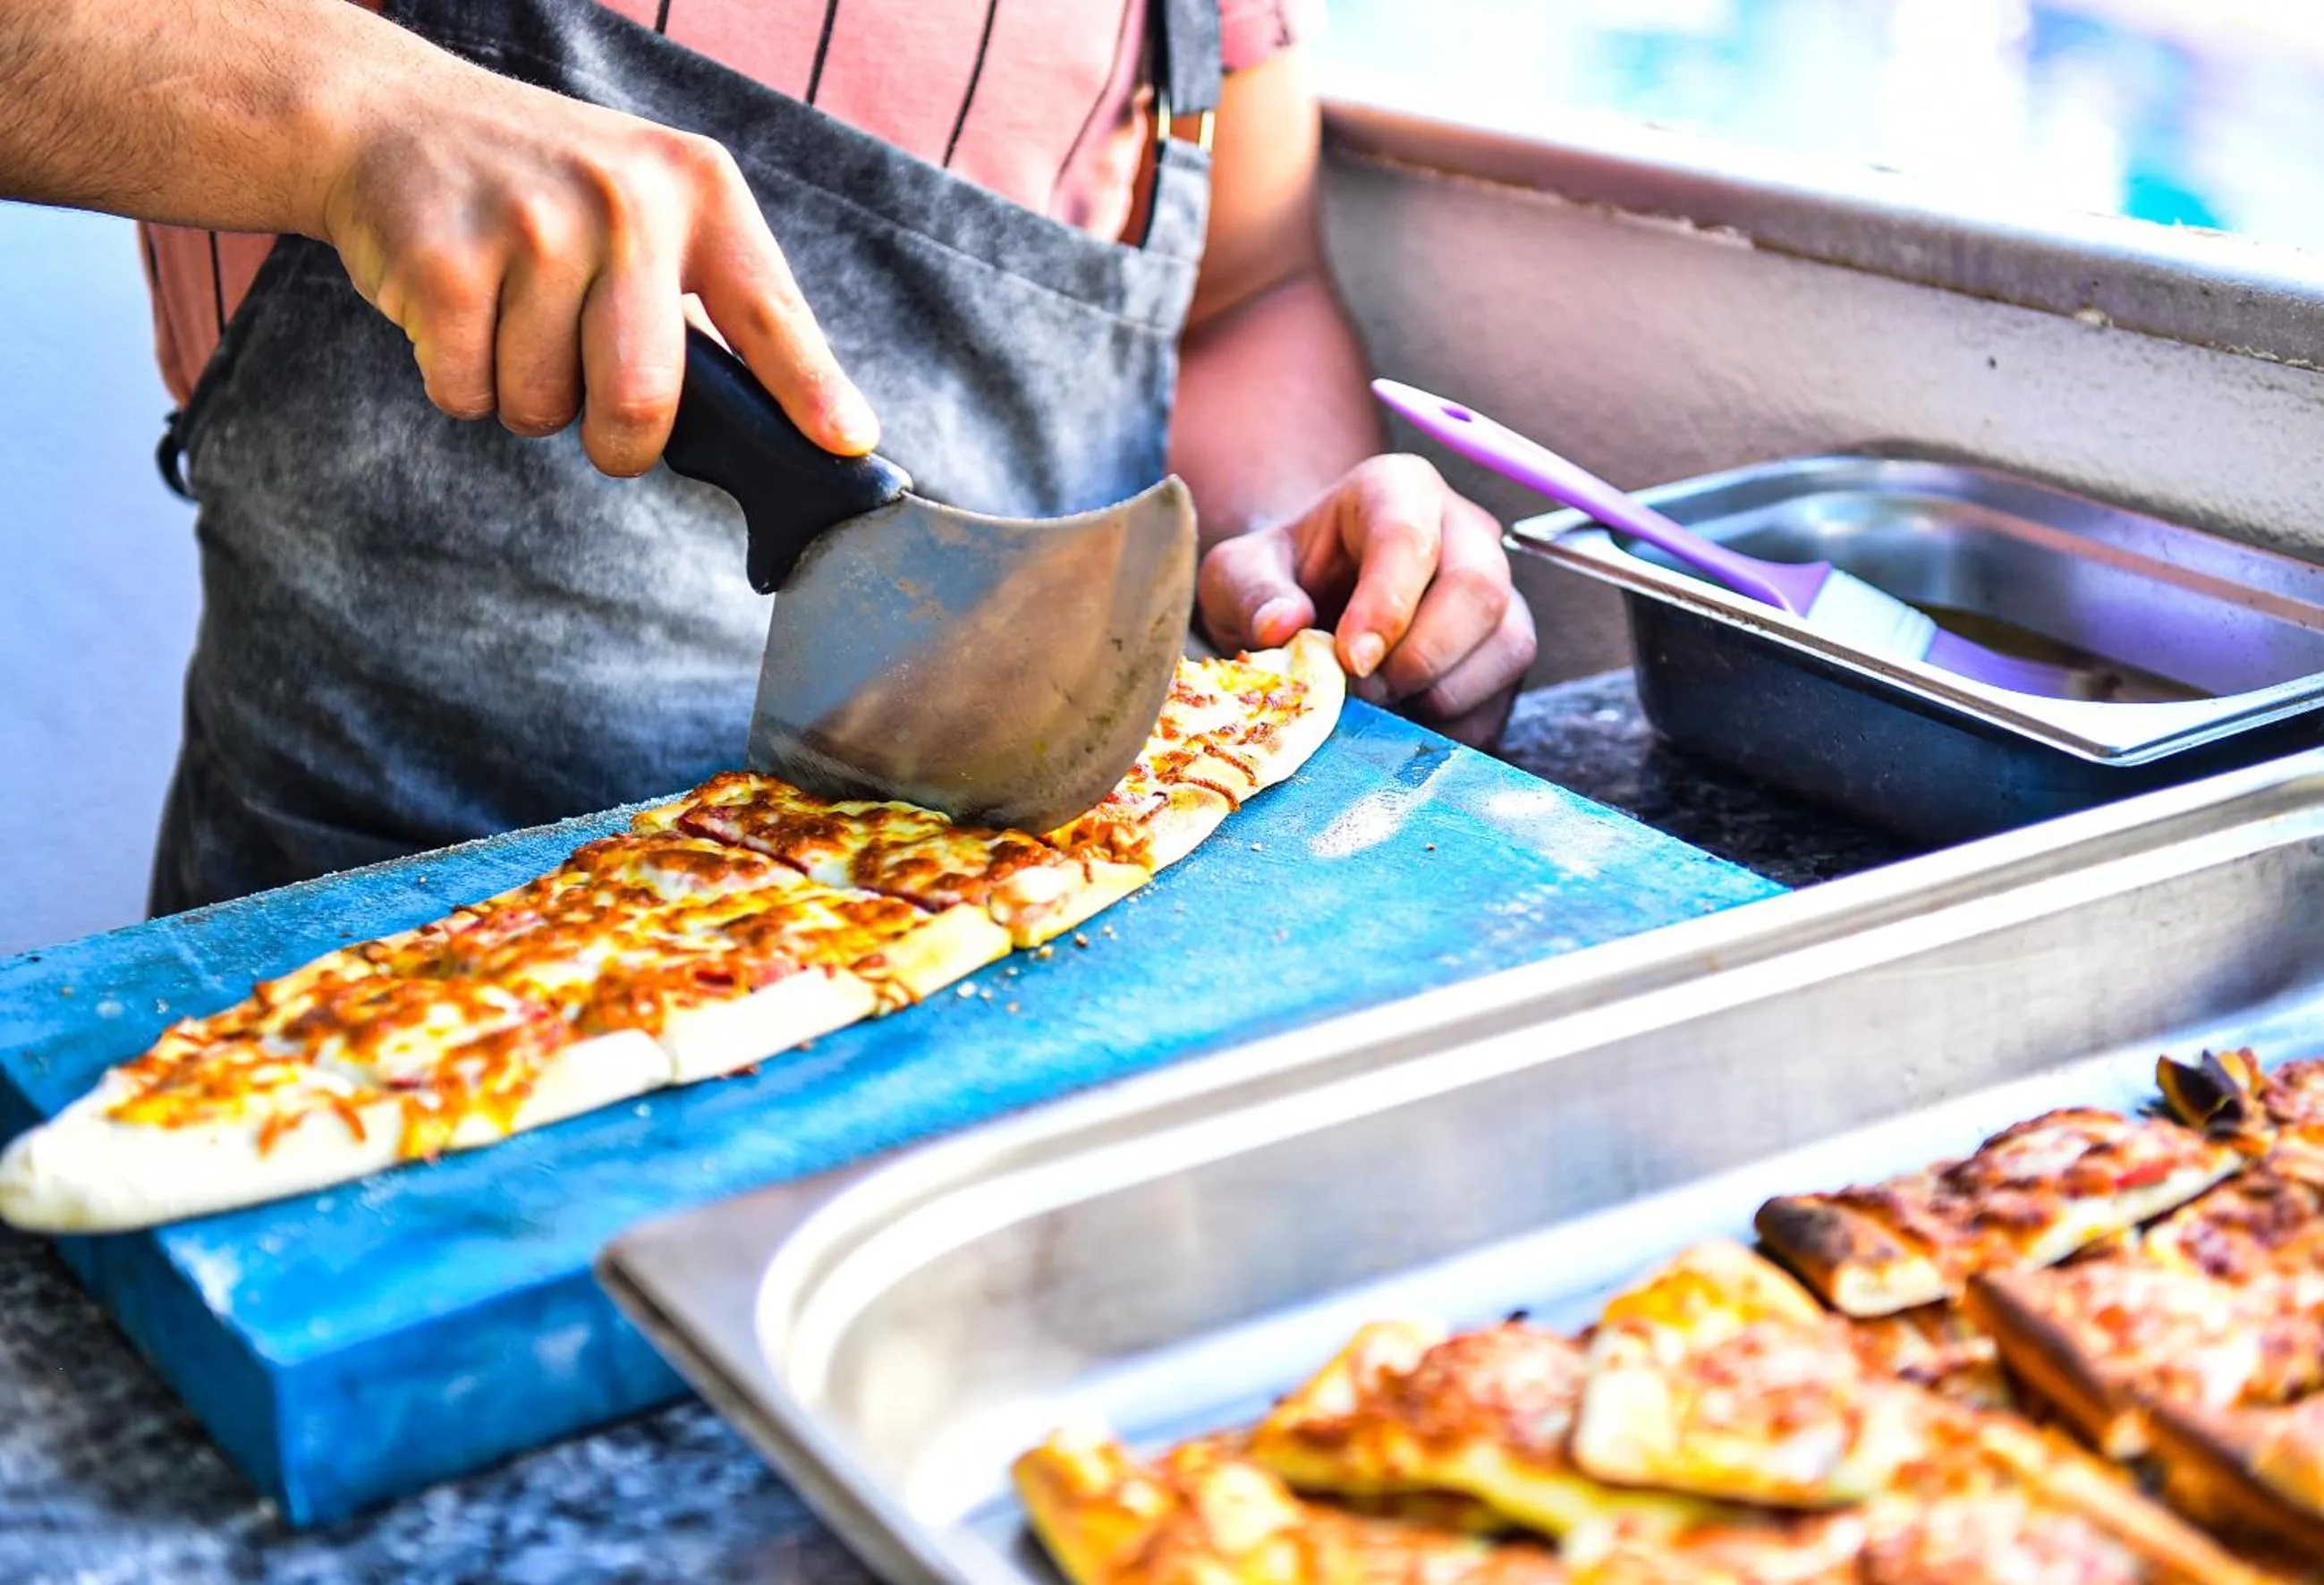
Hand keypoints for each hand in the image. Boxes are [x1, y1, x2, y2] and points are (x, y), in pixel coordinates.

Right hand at [321, 66, 875, 475]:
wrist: (387, 115)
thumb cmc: (542, 189)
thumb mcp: (649, 205)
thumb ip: (711, 303)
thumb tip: (794, 428)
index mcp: (697, 190)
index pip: (771, 312)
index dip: (810, 389)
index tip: (846, 442)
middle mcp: (624, 202)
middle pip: (642, 400)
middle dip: (621, 443)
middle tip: (600, 414)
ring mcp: (531, 228)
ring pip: (544, 409)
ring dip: (526, 397)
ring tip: (511, 313)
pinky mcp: (444, 262)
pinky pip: (468, 395)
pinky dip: (461, 382)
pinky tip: (458, 307)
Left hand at [1198, 456, 1536, 746]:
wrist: (1311, 602)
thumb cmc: (1278, 579)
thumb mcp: (1239, 576)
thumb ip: (1253, 594)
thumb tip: (1284, 627)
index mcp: (1396, 489)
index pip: (1409, 538)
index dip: (1385, 606)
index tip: (1349, 660)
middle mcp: (1463, 530)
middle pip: (1479, 589)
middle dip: (1421, 656)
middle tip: (1363, 692)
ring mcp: (1496, 590)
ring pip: (1508, 643)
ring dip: (1442, 693)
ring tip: (1379, 710)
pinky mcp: (1503, 651)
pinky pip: (1502, 695)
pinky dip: (1454, 726)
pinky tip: (1402, 726)